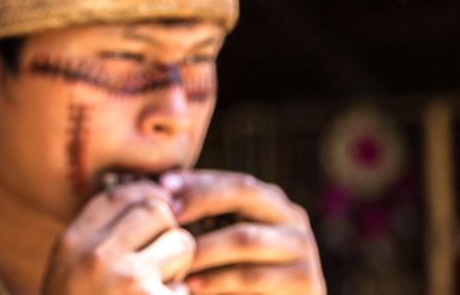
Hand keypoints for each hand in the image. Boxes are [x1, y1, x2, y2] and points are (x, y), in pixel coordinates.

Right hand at [42, 180, 194, 293]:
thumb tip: (152, 200)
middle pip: (154, 210)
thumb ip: (98, 239)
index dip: (144, 194)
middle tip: (161, 255)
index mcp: (70, 245)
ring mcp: (130, 282)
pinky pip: (186, 287)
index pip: (115, 195)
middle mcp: (97, 256)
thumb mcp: (68, 273)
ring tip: (157, 289)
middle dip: (167, 229)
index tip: (158, 206)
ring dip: (179, 265)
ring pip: (181, 244)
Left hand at [161, 170, 325, 293]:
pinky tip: (191, 286)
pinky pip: (252, 276)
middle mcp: (291, 217)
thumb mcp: (221, 240)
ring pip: (244, 237)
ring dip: (201, 247)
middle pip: (244, 192)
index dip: (198, 180)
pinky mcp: (306, 282)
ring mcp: (303, 249)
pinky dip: (217, 280)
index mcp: (270, 201)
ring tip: (171, 256)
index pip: (233, 179)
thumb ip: (202, 218)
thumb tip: (156, 190)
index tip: (161, 184)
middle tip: (167, 215)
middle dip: (200, 199)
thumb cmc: (236, 275)